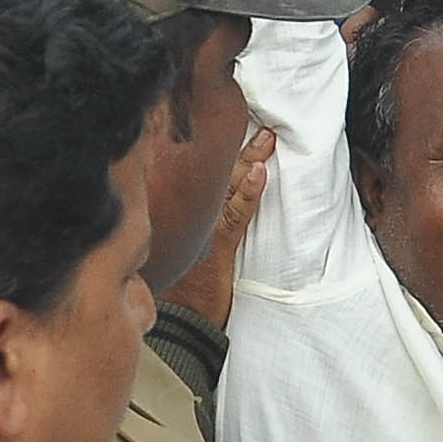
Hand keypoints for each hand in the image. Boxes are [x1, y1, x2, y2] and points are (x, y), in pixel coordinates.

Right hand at [162, 125, 268, 331]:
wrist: (178, 323)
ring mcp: (203, 229)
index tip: (226, 119)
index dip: (213, 146)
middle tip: (255, 119)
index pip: (196, 171)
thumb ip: (179, 222)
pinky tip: (258, 174)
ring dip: (249, 159)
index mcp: (177, 211)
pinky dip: (249, 194)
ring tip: (267, 138)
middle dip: (236, 143)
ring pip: (226, 186)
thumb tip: (186, 196)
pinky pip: (236, 215)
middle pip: (212, 170)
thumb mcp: (174, 248)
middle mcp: (187, 215)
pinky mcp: (218, 247)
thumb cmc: (177, 289)